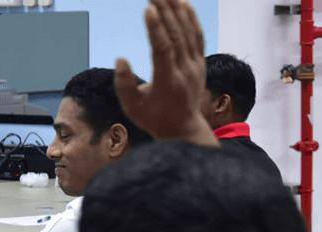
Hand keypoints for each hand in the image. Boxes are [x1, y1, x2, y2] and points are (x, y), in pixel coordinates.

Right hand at [115, 0, 214, 144]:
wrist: (183, 128)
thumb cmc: (153, 118)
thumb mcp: (132, 108)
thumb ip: (124, 84)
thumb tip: (121, 58)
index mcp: (167, 82)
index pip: (163, 49)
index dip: (156, 28)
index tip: (148, 8)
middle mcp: (185, 71)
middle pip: (176, 35)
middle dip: (165, 11)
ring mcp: (195, 66)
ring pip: (188, 32)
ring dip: (177, 10)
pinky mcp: (199, 63)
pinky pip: (197, 36)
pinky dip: (191, 19)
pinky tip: (184, 4)